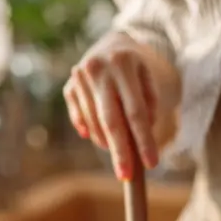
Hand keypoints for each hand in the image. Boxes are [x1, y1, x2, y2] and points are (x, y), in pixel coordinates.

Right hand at [64, 33, 176, 178]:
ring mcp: (79, 76)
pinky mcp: (69, 86)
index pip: (136, 111)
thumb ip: (149, 105)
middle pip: (111, 120)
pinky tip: (95, 136)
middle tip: (126, 175)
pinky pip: (79, 118)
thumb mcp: (149, 79)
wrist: (111, 45)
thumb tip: (137, 139)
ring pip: (94, 123)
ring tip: (119, 152)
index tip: (151, 164)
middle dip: (120, 152)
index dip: (143, 140)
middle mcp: (98, 68)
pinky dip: (88, 131)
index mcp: (124, 63)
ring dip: (107, 142)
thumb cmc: (136, 70)